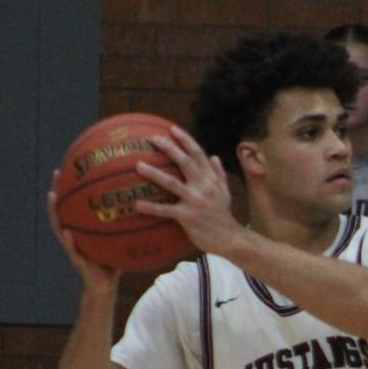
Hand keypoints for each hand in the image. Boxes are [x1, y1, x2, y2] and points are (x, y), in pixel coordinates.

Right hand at [47, 174, 118, 293]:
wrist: (105, 288)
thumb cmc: (114, 263)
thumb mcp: (123, 241)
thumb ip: (129, 226)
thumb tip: (149, 206)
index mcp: (85, 229)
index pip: (79, 204)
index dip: (76, 187)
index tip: (77, 166)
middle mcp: (75, 234)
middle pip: (64, 209)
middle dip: (60, 191)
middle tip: (58, 172)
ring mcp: (73, 247)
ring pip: (60, 226)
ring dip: (55, 212)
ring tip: (53, 196)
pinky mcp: (77, 261)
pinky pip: (72, 249)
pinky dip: (69, 241)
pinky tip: (67, 232)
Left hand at [135, 126, 243, 257]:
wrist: (230, 239)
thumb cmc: (224, 216)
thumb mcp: (226, 192)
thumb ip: (219, 174)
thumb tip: (214, 157)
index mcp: (211, 179)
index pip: (198, 154)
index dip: (185, 140)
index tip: (172, 129)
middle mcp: (204, 187)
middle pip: (184, 162)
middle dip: (168, 148)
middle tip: (152, 139)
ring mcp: (195, 201)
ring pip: (172, 183)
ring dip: (154, 174)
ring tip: (138, 165)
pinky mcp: (188, 217)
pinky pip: (166, 210)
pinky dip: (152, 208)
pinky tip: (138, 205)